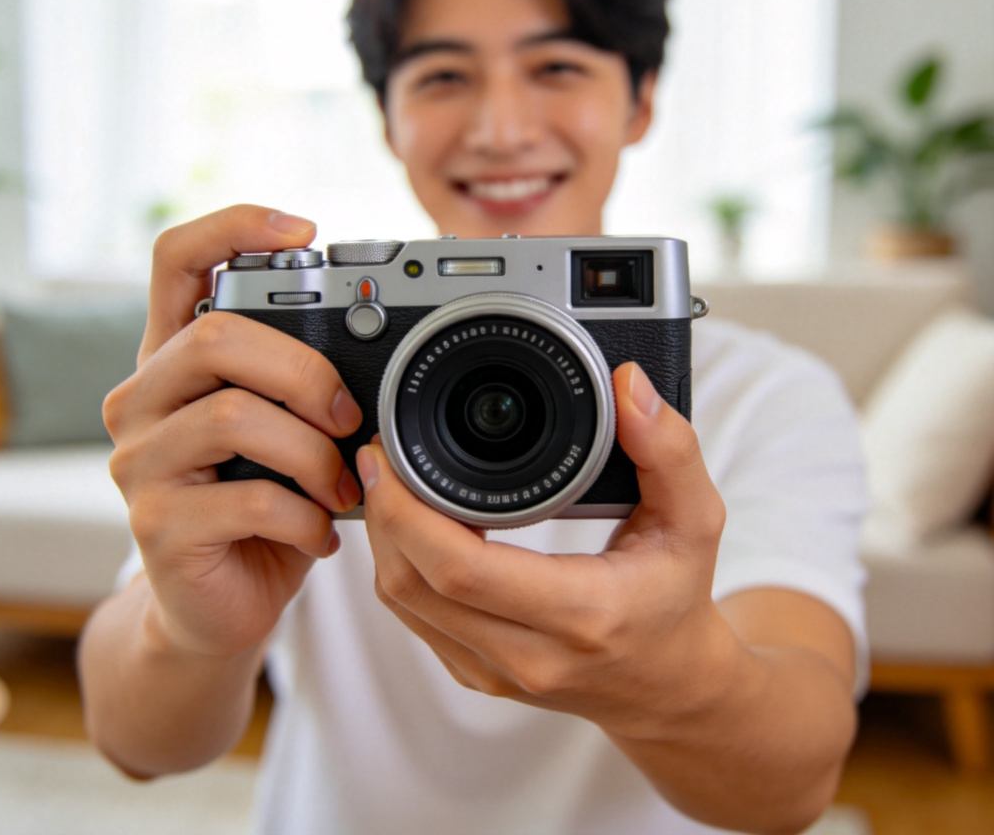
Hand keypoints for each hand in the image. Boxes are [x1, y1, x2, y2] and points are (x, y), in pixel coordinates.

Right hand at [103, 205, 364, 657]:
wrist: (219, 604)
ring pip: (233, 417)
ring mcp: (139, 462)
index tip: (305, 229)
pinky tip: (322, 533)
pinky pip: (249, 500)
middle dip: (305, 372)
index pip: (175, 260)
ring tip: (344, 487)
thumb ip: (305, 382)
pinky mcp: (155, 525)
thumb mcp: (286, 430)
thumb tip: (390, 340)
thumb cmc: (263, 504)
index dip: (234, 227)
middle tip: (350, 418)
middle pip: (215, 336)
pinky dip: (306, 517)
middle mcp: (141, 398)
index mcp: (175, 359)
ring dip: (314, 454)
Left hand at [359, 360, 732, 738]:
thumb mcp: (694, 520)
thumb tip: (630, 387)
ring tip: (391, 484)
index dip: (407, 510)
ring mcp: (495, 673)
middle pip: (412, 584)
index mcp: (580, 614)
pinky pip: (415, 619)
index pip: (461, 568)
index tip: (390, 456)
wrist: (669, 689)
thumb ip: (668, 450)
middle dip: (382, 513)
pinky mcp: (477, 674)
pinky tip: (413, 527)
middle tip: (380, 456)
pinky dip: (401, 567)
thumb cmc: (676, 601)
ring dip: (385, 539)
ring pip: (403, 603)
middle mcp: (528, 654)